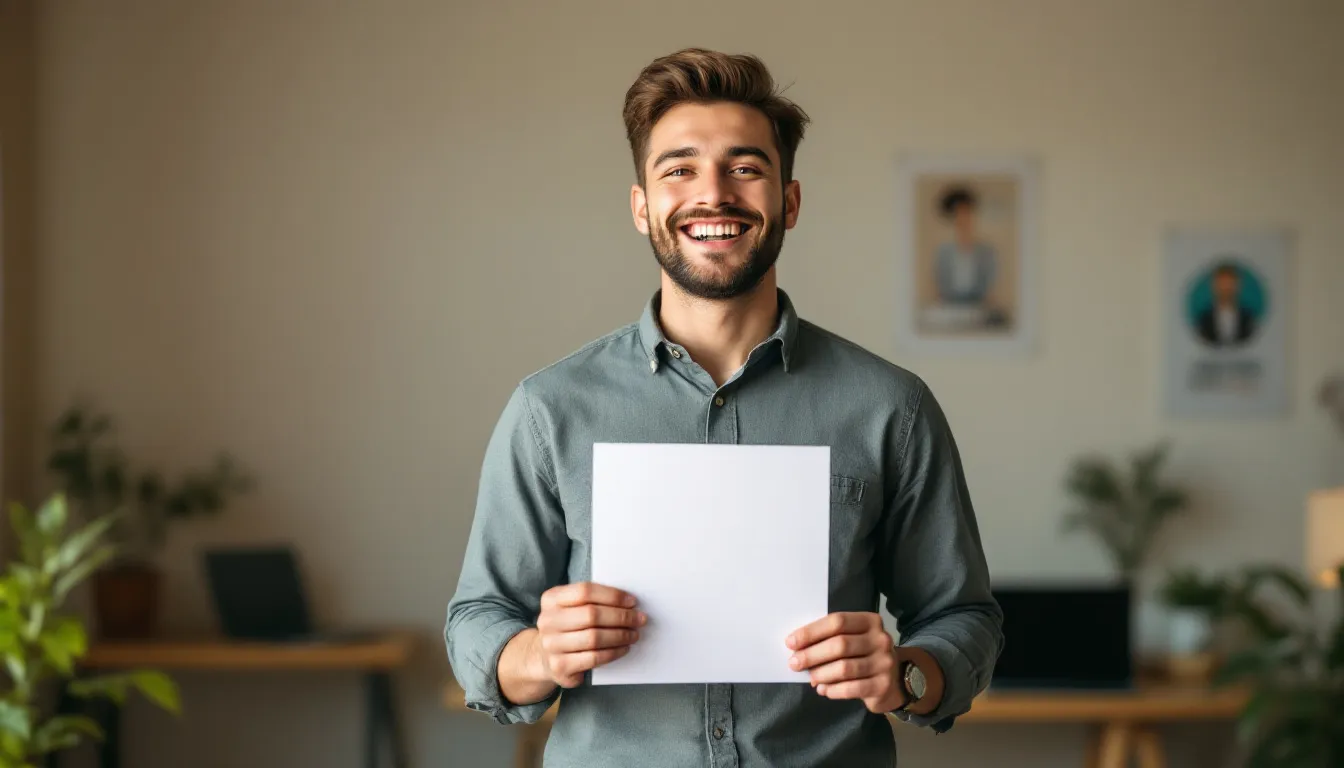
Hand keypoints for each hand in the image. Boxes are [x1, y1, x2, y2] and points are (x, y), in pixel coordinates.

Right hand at [532, 581, 645, 687]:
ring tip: (634, 634)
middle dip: (621, 616)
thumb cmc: (568, 626)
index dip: (612, 595)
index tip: (632, 601)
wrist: (545, 657)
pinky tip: (624, 648)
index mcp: (551, 599)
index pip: (585, 591)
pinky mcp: (559, 666)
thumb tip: (629, 603)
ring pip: (594, 638)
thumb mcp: (572, 607)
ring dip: (620, 636)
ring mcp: (551, 645)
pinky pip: (594, 658)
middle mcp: (547, 621)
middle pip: (592, 615)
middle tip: (639, 619)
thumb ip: (593, 601)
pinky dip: (614, 653)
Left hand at [786, 612, 901, 712]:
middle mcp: (880, 639)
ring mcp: (884, 663)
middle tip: (794, 663)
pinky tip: (823, 689)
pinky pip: (851, 688)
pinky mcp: (882, 685)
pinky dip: (833, 690)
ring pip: (844, 668)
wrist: (895, 679)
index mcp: (870, 621)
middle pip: (839, 645)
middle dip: (812, 655)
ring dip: (821, 674)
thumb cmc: (864, 654)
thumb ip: (832, 638)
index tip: (791, 642)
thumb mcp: (854, 639)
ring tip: (810, 678)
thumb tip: (798, 648)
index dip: (811, 632)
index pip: (837, 622)